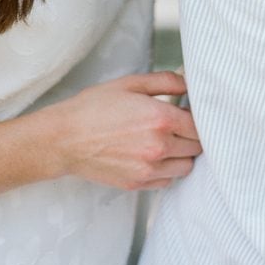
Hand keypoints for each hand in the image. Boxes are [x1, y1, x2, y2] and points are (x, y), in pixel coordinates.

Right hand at [50, 70, 200, 190]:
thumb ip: (166, 81)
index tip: (187, 112)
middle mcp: (159, 146)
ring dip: (182, 154)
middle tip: (178, 125)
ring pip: (186, 167)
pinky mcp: (138, 183)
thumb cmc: (95, 106)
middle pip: (197, 147)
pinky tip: (153, 156)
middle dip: (192, 135)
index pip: (199, 125)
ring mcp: (149, 168)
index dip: (197, 118)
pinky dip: (167, 170)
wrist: (65, 138)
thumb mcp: (131, 83)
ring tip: (167, 141)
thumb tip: (188, 82)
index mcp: (160, 118)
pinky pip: (168, 180)